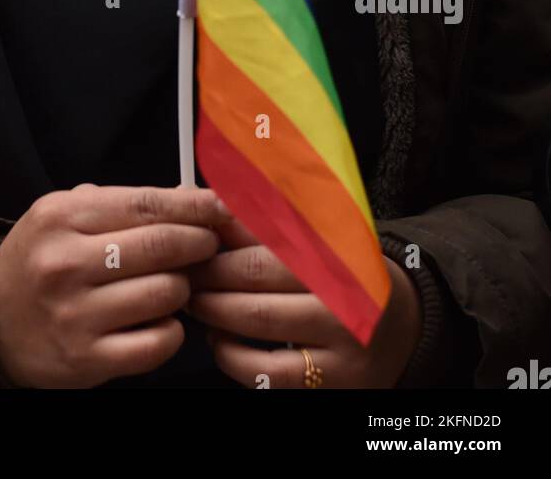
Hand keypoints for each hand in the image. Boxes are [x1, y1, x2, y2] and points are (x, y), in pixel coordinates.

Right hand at [0, 183, 233, 388]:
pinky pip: (156, 343)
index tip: (222, 207)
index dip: (194, 205)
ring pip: (165, 294)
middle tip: (208, 245)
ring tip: (174, 284)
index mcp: (62, 218)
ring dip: (183, 288)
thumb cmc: (40, 259)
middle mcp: (66, 264)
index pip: (147, 204)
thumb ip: (122, 204)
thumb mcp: (65, 215)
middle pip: (162, 246)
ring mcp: (75, 314)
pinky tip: (159, 321)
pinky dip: (171, 331)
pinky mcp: (85, 359)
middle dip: (199, 244)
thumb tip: (189, 198)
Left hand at [184, 216, 422, 388]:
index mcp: (338, 242)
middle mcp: (344, 286)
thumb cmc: (349, 276)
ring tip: (197, 302)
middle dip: (211, 271)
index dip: (223, 234)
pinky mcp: (335, 380)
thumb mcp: (321, 240)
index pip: (266, 230)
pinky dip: (233, 357)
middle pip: (257, 272)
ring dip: (215, 310)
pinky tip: (221, 342)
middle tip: (187, 269)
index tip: (195, 234)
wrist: (404, 327)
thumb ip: (268, 226)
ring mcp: (343, 337)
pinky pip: (269, 373)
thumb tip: (212, 211)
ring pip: (259, 319)